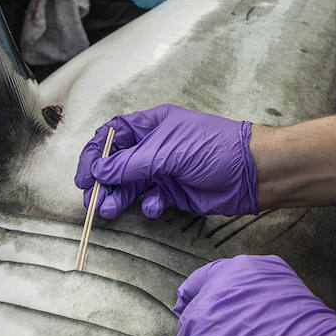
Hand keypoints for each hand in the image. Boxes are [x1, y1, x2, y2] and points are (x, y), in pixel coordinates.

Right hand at [74, 104, 257, 218]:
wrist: (251, 173)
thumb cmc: (213, 149)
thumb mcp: (166, 151)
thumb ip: (130, 164)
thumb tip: (98, 171)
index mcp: (152, 125)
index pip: (113, 135)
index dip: (95, 153)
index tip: (84, 174)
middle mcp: (155, 147)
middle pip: (117, 164)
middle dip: (102, 181)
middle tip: (91, 199)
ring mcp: (164, 170)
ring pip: (130, 185)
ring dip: (117, 197)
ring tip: (108, 210)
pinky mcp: (174, 192)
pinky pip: (149, 199)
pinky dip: (146, 205)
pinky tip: (154, 205)